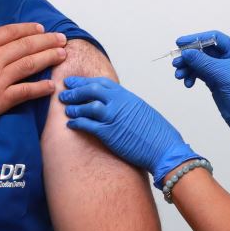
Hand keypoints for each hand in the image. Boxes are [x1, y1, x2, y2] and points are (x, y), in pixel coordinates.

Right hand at [0, 22, 68, 128]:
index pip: (12, 32)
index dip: (29, 29)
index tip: (41, 28)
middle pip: (26, 46)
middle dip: (47, 41)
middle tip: (62, 39)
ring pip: (30, 65)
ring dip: (49, 59)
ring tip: (62, 55)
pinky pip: (25, 92)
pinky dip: (40, 88)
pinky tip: (51, 85)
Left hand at [59, 76, 198, 186]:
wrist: (165, 149)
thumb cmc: (158, 134)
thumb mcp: (143, 112)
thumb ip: (128, 107)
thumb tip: (119, 107)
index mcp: (128, 97)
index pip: (103, 83)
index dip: (86, 81)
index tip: (76, 82)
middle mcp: (120, 103)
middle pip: (92, 90)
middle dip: (76, 89)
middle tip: (64, 90)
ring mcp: (113, 117)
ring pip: (87, 106)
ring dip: (74, 106)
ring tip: (65, 108)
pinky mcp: (109, 133)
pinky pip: (87, 124)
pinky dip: (77, 122)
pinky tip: (70, 123)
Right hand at [173, 30, 229, 165]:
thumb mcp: (222, 75)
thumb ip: (203, 62)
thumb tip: (186, 52)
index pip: (214, 38)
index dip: (196, 38)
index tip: (180, 42)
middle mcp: (228, 59)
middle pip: (204, 51)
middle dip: (189, 56)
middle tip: (176, 62)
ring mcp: (221, 70)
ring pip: (199, 63)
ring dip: (187, 67)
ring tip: (179, 75)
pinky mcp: (214, 81)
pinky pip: (199, 74)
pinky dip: (191, 76)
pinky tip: (188, 84)